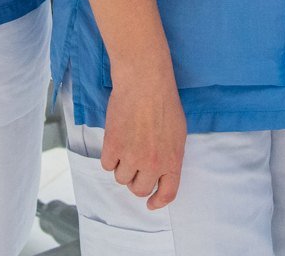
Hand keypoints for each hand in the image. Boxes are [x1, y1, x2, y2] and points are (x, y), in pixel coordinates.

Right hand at [101, 63, 186, 210]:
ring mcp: (131, 156)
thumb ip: (170, 156)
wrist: (145, 82)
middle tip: (135, 166)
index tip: (151, 203)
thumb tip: (161, 173)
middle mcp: (152, 163)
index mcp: (172, 160)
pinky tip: (117, 140)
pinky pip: (107, 165)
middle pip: (139, 190)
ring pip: (121, 178)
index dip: (158, 202)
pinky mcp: (113, 146)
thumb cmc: (164, 102)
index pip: (167, 194)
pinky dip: (110, 156)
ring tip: (127, 145)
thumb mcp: (178, 133)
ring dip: (122, 166)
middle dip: (136, 181)